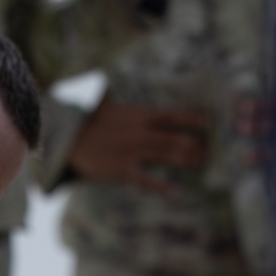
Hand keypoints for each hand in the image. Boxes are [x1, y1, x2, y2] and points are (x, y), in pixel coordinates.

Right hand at [68, 93, 208, 192]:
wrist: (64, 141)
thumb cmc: (85, 123)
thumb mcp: (102, 103)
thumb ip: (110, 95)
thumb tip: (107, 84)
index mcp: (136, 116)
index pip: (171, 115)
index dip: (192, 119)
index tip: (209, 122)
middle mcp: (138, 133)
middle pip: (175, 138)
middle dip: (196, 144)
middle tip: (212, 151)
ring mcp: (131, 152)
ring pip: (166, 156)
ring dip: (187, 159)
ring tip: (202, 163)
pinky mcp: (121, 170)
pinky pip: (146, 180)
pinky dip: (162, 186)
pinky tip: (176, 191)